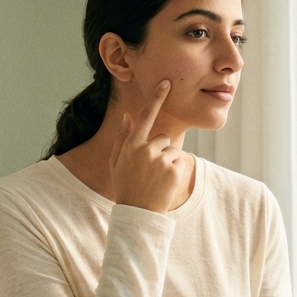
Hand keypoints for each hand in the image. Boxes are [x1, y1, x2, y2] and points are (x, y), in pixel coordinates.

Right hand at [110, 80, 187, 213]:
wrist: (137, 213)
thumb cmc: (125, 186)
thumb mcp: (116, 162)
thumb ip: (122, 137)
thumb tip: (128, 115)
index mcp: (131, 145)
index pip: (146, 116)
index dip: (156, 98)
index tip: (166, 83)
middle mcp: (146, 149)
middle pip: (162, 138)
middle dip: (159, 150)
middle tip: (149, 171)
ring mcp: (161, 159)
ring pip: (172, 150)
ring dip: (167, 162)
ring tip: (156, 179)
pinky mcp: (174, 169)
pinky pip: (180, 161)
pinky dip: (175, 171)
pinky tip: (164, 183)